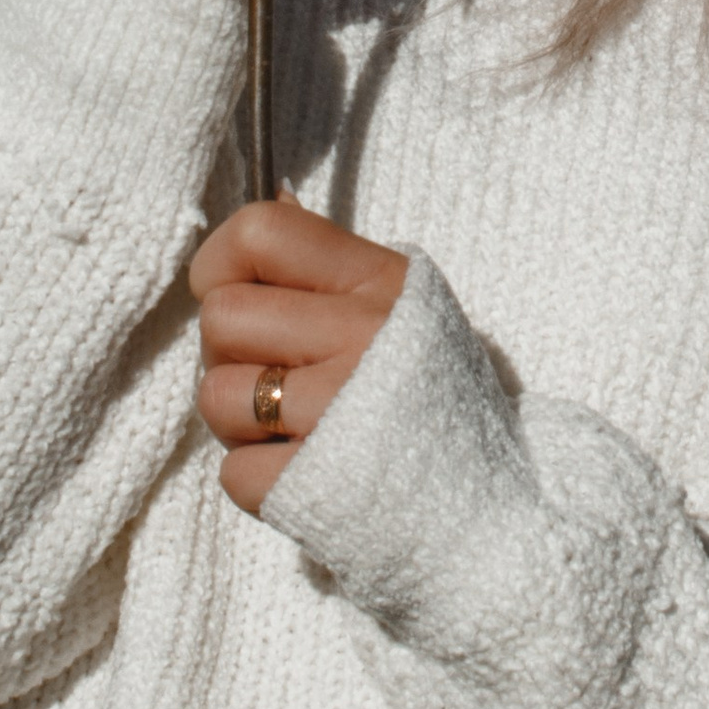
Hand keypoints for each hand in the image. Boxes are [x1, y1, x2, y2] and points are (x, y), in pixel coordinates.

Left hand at [190, 197, 407, 515]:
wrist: (495, 514)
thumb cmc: (430, 403)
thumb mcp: (403, 311)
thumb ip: (332, 264)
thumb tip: (272, 195)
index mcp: (381, 283)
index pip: (258, 232)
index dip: (220, 264)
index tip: (237, 296)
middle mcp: (362, 336)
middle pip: (220, 316)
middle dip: (231, 356)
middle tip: (279, 381)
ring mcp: (337, 411)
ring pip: (213, 394)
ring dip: (240, 422)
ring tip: (293, 430)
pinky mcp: (314, 484)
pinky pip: (231, 471)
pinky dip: (259, 480)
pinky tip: (306, 474)